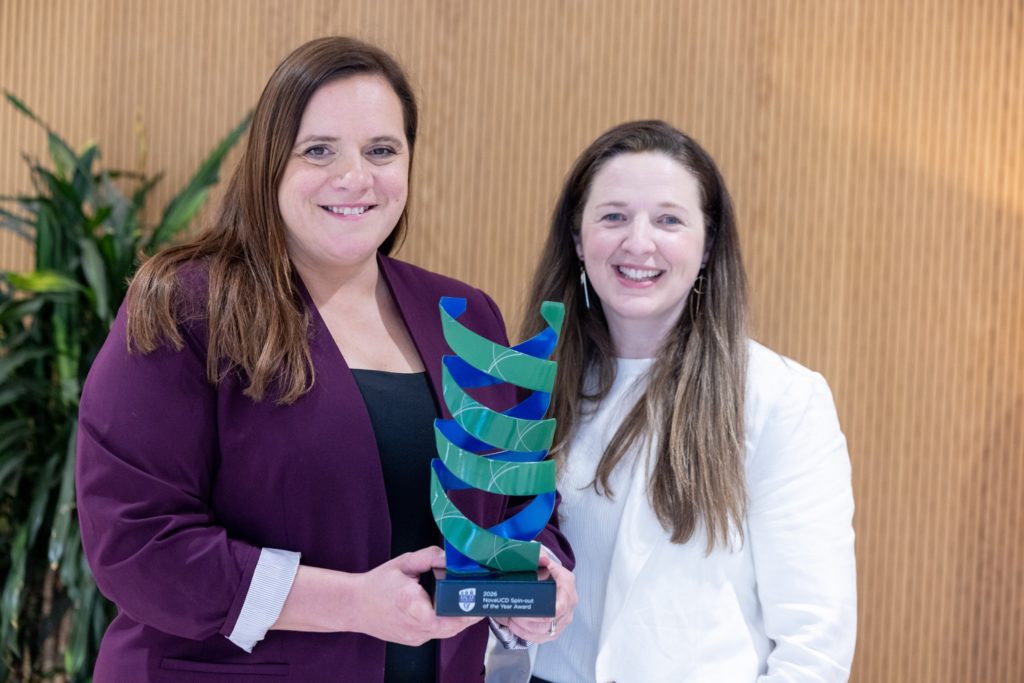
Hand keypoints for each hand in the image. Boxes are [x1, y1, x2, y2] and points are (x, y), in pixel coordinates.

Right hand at [354, 546, 481, 645]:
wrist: (354, 605)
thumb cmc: (377, 584)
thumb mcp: (404, 563)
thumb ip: (430, 557)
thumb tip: (452, 557)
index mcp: (412, 605)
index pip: (450, 613)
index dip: (468, 605)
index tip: (478, 593)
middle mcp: (415, 626)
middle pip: (454, 626)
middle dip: (470, 612)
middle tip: (481, 596)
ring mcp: (415, 637)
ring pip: (448, 631)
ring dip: (460, 618)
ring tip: (468, 600)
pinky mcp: (414, 641)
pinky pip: (437, 633)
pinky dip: (446, 622)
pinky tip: (448, 608)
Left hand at [494, 551, 576, 642]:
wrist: (548, 574)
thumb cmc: (543, 567)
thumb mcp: (540, 557)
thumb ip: (539, 555)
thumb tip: (543, 559)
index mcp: (567, 583)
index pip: (562, 604)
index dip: (547, 612)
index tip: (530, 613)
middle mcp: (569, 602)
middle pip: (550, 621)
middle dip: (528, 620)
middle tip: (512, 615)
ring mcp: (564, 617)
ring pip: (546, 632)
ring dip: (525, 628)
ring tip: (511, 620)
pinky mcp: (557, 627)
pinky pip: (544, 638)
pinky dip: (527, 635)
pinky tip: (516, 628)